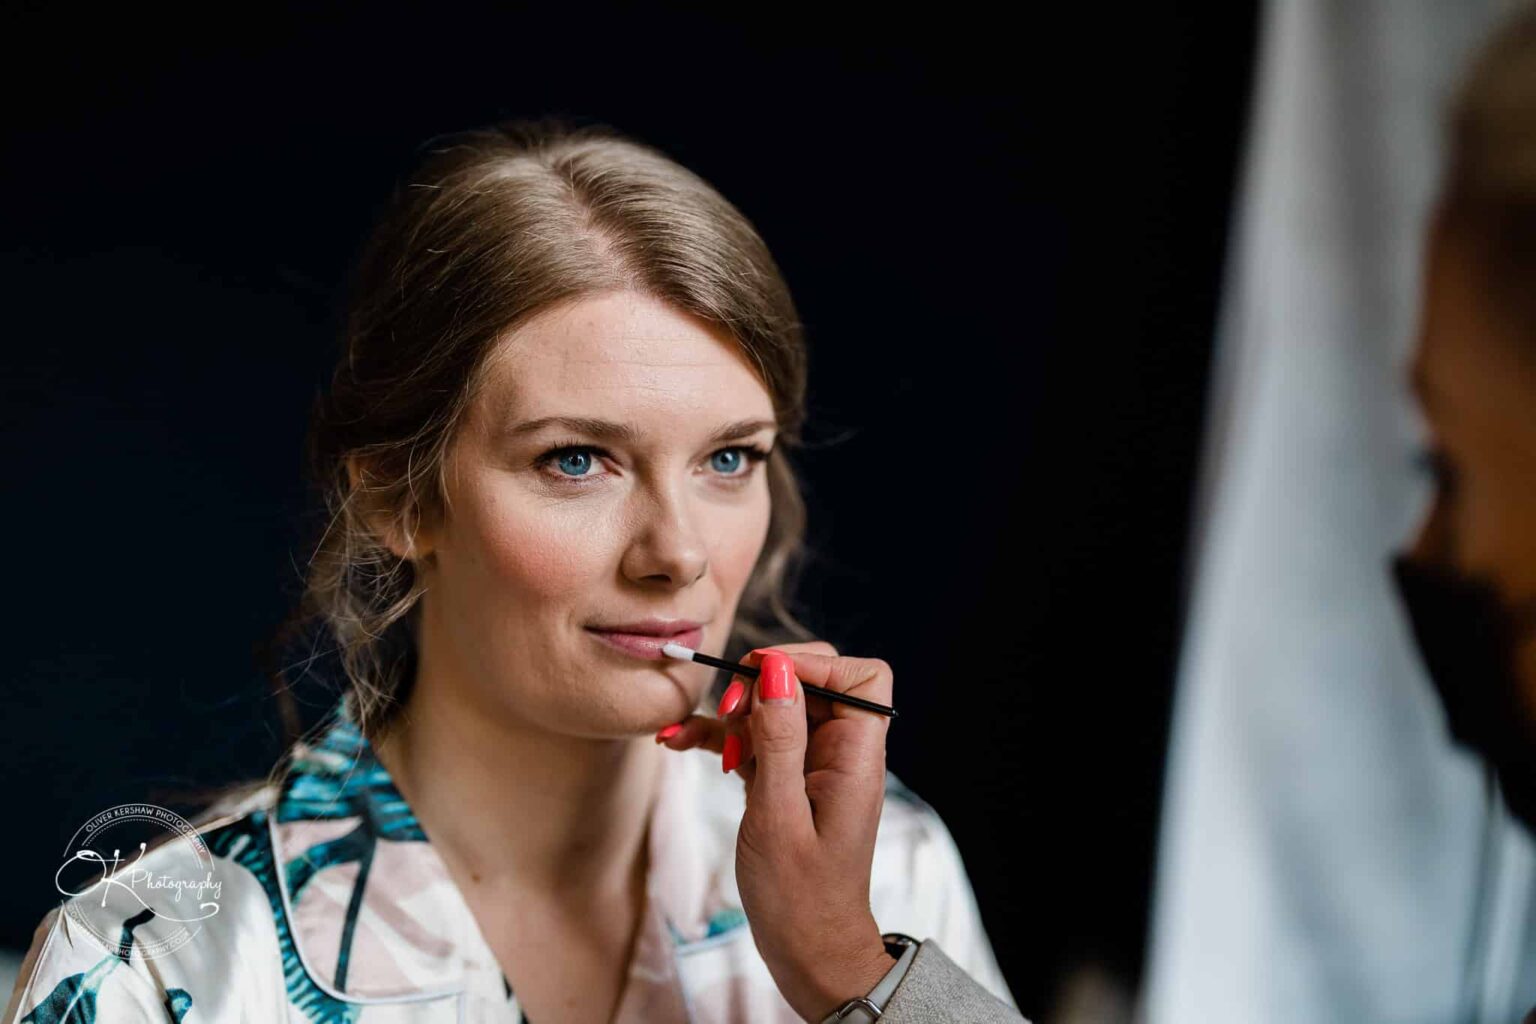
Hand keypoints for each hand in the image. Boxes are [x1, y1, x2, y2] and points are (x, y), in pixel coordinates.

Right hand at [655, 642, 896, 1021]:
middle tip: (727, 713)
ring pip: (774, 708)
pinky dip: (719, 739)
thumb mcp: (779, 815)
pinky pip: (754, 740)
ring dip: (731, 715)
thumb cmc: (799, 896)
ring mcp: (811, 765)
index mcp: (856, 757)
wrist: (806, 952)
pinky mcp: (783, 780)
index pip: (860, 677)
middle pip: (810, 682)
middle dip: (761, 686)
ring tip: (692, 735)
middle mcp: (840, 753)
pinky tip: (678, 741)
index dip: (813, 663)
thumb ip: (780, 739)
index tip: (762, 676)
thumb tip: (778, 670)